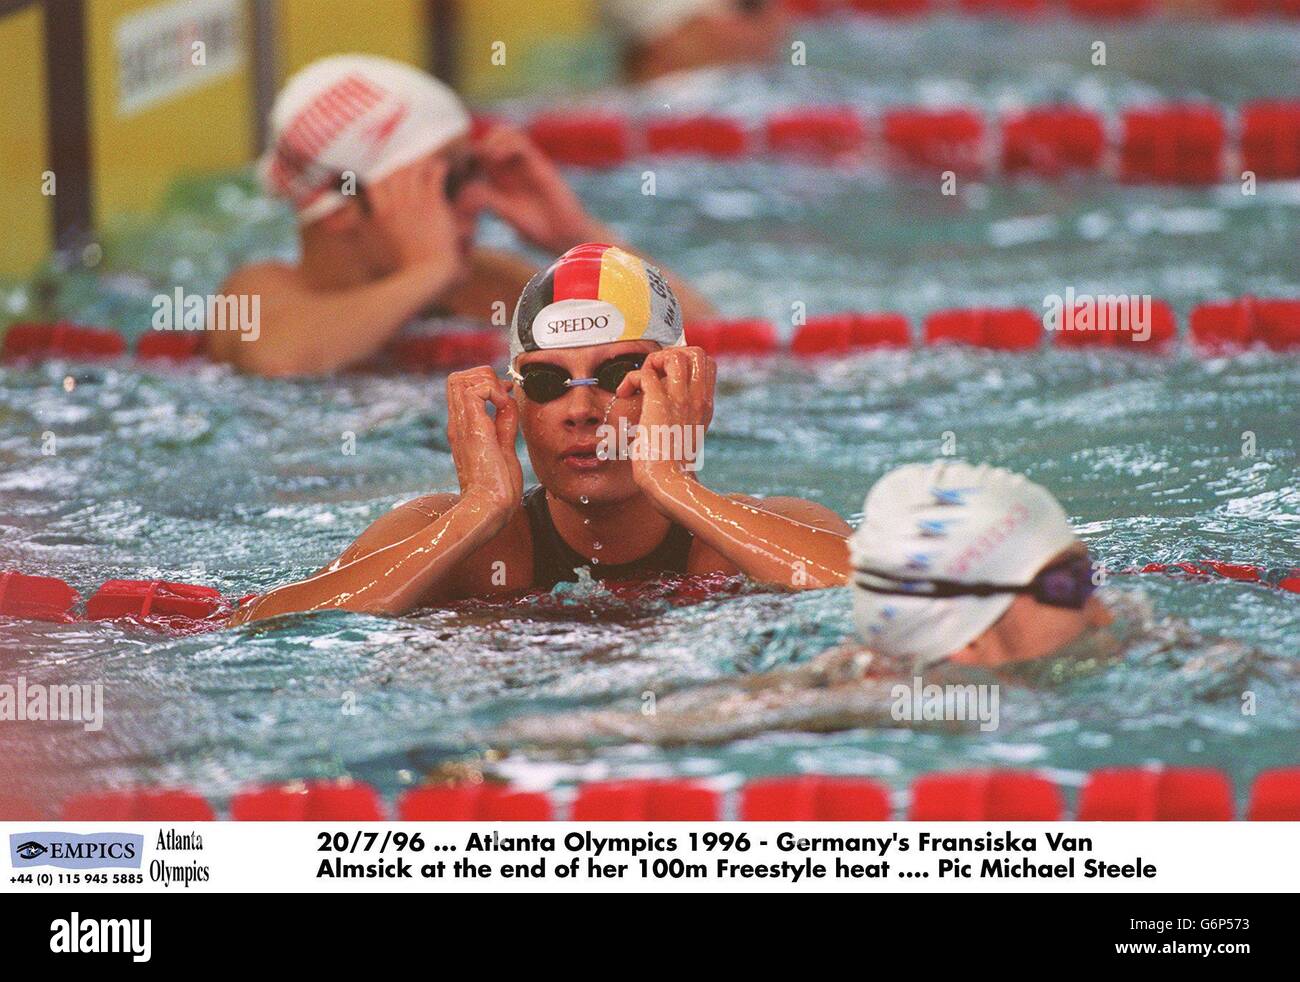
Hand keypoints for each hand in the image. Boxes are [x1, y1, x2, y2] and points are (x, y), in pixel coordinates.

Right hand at [366, 157, 465, 279]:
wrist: (428, 274)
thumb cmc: (408, 268)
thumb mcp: (377, 249)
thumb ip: (365, 232)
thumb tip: (349, 219)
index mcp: (382, 216)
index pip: (376, 184)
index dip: (384, 175)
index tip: (393, 174)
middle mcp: (395, 206)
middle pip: (394, 172)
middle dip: (404, 165)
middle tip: (416, 165)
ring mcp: (413, 203)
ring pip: (413, 170)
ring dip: (422, 164)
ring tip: (430, 164)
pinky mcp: (432, 204)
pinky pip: (434, 175)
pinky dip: (439, 168)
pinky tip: (444, 168)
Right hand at [445, 366, 522, 519]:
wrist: (489, 507)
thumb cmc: (497, 489)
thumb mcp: (504, 448)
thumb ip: (504, 425)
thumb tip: (508, 404)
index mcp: (465, 429)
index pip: (463, 390)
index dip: (485, 383)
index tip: (505, 397)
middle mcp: (458, 424)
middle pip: (457, 378)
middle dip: (484, 376)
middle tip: (503, 395)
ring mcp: (462, 425)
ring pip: (461, 379)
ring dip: (487, 381)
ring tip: (502, 401)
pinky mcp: (472, 429)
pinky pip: (476, 390)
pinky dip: (492, 391)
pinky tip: (503, 407)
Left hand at [472, 126, 605, 252]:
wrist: (565, 234)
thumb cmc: (538, 229)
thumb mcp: (504, 213)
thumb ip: (486, 198)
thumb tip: (464, 188)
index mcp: (500, 181)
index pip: (479, 156)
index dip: (468, 155)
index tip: (459, 166)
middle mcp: (511, 169)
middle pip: (490, 139)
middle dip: (479, 143)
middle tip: (474, 159)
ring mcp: (525, 164)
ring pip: (504, 133)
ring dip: (491, 139)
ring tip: (487, 157)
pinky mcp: (538, 162)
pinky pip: (519, 140)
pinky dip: (504, 143)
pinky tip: (496, 158)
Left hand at [614, 347, 714, 495]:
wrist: (669, 483)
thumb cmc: (671, 467)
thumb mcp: (684, 438)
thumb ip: (680, 419)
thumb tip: (661, 411)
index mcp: (704, 406)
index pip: (707, 365)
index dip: (685, 361)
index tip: (665, 377)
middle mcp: (697, 399)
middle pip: (697, 353)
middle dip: (672, 354)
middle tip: (655, 374)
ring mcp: (680, 400)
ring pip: (675, 356)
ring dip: (653, 361)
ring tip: (641, 381)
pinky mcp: (659, 405)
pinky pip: (645, 373)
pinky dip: (630, 378)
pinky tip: (623, 392)